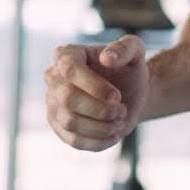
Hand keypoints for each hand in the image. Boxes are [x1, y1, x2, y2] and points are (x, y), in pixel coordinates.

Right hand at [44, 35, 148, 150]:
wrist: (131, 95)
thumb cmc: (129, 70)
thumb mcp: (136, 53)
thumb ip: (125, 48)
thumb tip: (107, 58)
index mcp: (67, 54)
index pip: (69, 68)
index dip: (94, 86)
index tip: (117, 96)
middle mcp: (54, 78)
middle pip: (67, 98)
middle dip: (100, 109)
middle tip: (121, 109)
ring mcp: (53, 103)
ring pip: (69, 122)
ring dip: (101, 126)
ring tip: (119, 120)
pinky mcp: (59, 126)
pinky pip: (73, 140)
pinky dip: (99, 141)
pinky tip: (113, 133)